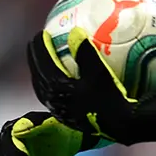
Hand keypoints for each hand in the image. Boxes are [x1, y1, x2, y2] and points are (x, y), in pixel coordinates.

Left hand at [26, 26, 155, 144]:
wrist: (120, 123)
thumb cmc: (110, 97)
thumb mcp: (99, 71)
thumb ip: (85, 52)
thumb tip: (75, 32)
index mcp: (57, 86)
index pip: (42, 61)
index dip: (40, 45)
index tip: (41, 33)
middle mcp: (52, 99)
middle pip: (37, 73)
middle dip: (35, 56)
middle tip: (36, 42)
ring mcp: (57, 109)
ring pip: (40, 86)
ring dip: (39, 70)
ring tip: (41, 59)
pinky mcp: (64, 117)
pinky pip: (48, 95)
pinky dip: (46, 83)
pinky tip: (54, 80)